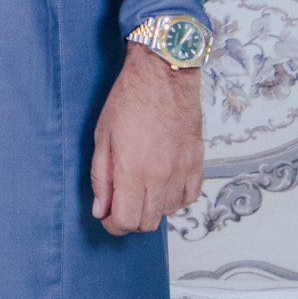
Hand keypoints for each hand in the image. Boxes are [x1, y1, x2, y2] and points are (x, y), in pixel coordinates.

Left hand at [89, 41, 204, 234]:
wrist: (164, 74)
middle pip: (147, 223)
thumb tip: (100, 208)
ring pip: (168, 212)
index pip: (126, 221)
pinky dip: (174, 198)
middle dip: (130, 219)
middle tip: (120, 201)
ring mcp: (182, 172)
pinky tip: (162, 182)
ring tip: (140, 185)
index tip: (107, 215)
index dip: (113, 224)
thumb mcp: (102, 136)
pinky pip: (188, 198)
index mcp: (133, 171)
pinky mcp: (197, 164)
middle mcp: (161, 177)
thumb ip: (101, 177)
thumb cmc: (130, 99)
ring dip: (151, 207)